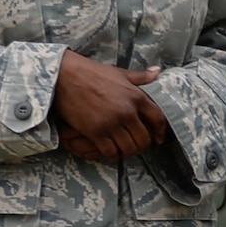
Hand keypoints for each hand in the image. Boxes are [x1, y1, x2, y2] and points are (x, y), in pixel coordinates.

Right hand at [52, 51, 168, 161]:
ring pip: (129, 148)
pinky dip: (113, 155)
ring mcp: (111, 123)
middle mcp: (127, 111)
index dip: (161, 132)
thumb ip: (140, 76)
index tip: (159, 138)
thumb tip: (157, 71)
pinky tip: (111, 151)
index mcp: (136, 96)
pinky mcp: (95, 132)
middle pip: (144, 138)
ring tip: (124, 149)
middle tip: (137, 146)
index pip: (158, 119)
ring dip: (128, 152)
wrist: (64, 76)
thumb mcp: (119, 73)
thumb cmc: (92, 72)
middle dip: (143, 145)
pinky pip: (111, 152)